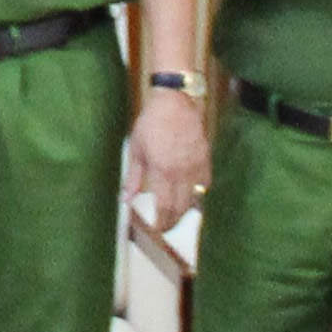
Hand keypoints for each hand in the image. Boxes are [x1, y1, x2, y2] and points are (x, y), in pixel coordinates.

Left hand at [127, 83, 209, 226]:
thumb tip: (126, 199)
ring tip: (176, 216)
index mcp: (163, 171)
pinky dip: (199, 194)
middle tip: (165, 228)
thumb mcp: (136, 149)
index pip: (164, 206)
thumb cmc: (152, 123)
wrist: (175, 102)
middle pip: (181, 207)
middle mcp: (182, 172)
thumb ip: (133, 178)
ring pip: (195, 198)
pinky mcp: (205, 158)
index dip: (161, 222)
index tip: (157, 229)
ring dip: (186, 211)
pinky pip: (205, 184)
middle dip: (173, 221)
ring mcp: (196, 166)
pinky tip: (192, 197)